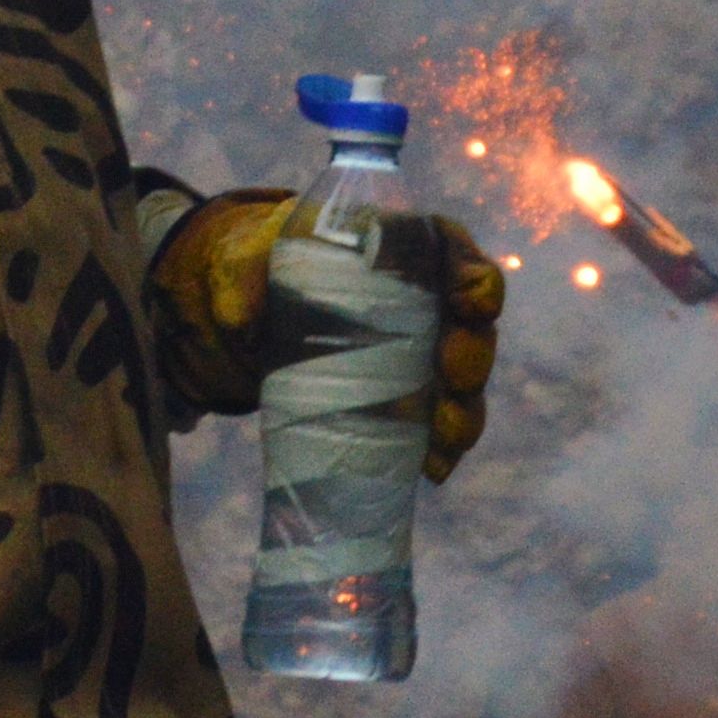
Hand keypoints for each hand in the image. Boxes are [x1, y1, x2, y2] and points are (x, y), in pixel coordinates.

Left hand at [147, 195, 505, 476]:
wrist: (254, 308)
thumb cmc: (266, 264)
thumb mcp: (248, 257)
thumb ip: (242, 277)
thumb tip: (243, 322)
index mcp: (402, 248)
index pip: (456, 256)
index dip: (474, 280)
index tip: (470, 302)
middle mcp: (427, 301)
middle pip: (472, 326)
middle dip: (472, 354)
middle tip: (454, 374)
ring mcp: (422, 353)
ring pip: (463, 384)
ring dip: (463, 412)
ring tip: (446, 439)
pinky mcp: (405, 398)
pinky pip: (437, 424)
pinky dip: (440, 447)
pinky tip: (431, 469)